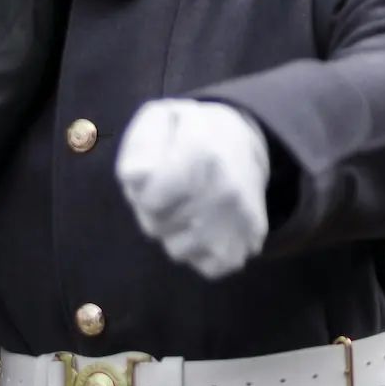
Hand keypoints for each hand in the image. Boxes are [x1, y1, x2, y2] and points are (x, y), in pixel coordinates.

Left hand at [117, 99, 270, 278]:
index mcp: (202, 156)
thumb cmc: (193, 132)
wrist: (247, 144)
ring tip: (191, 204)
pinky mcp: (246, 247)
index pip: (148, 200)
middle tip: (174, 187)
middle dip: (155, 210)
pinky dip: (200, 251)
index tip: (158, 174)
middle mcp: (224, 193)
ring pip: (176, 250)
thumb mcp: (161, 119)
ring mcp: (238, 224)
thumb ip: (141, 144)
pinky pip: (203, 266)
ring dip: (176, 231)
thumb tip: (137, 179)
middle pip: (156, 226)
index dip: (144, 190)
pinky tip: (208, 224)